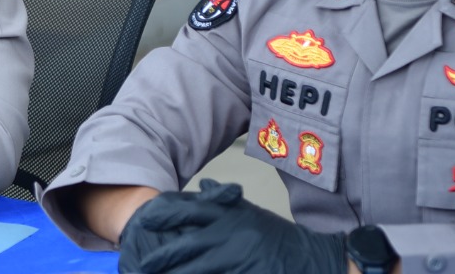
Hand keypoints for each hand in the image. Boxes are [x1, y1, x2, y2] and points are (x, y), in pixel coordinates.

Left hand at [125, 179, 345, 273]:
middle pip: (183, 240)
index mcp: (229, 213)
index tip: (141, 221)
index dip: (161, 216)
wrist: (315, 260)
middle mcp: (228, 231)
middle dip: (159, 253)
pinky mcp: (239, 271)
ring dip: (171, 271)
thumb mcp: (251, 214)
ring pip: (191, 264)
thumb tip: (200, 189)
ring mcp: (234, 254)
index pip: (187, 210)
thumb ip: (223, 203)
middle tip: (138, 261)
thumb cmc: (280, 240)